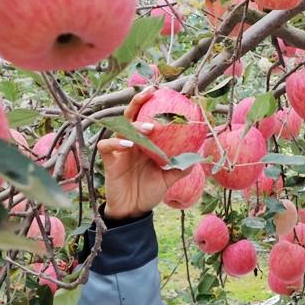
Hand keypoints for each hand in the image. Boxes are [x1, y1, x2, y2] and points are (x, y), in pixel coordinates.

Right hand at [97, 87, 190, 219]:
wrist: (133, 211)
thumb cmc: (148, 192)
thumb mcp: (167, 180)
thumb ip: (179, 168)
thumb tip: (197, 158)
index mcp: (144, 144)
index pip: (147, 118)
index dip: (152, 106)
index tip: (164, 94)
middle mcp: (131, 143)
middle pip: (130, 115)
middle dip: (138, 102)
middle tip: (150, 93)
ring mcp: (118, 150)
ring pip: (121, 128)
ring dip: (134, 125)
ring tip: (149, 128)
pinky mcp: (109, 160)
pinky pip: (106, 145)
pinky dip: (116, 142)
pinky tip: (129, 145)